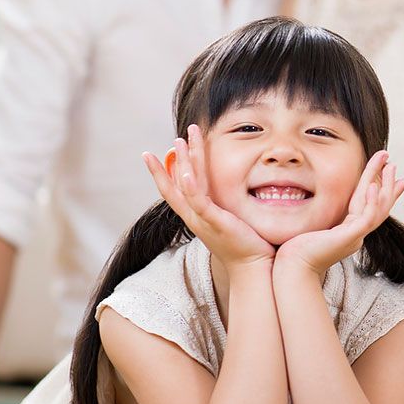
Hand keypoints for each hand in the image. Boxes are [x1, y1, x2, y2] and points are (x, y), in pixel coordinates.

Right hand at [143, 123, 274, 268]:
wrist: (252, 267)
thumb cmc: (245, 245)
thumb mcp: (229, 221)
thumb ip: (223, 207)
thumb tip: (228, 193)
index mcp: (197, 216)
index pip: (174, 191)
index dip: (162, 173)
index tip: (151, 155)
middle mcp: (194, 217)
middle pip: (176, 183)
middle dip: (175, 159)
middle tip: (175, 136)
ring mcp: (202, 219)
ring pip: (185, 186)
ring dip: (182, 161)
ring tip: (181, 140)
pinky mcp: (215, 221)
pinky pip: (198, 201)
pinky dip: (189, 186)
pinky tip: (185, 171)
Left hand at [276, 151, 403, 277]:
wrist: (294, 269)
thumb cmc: (297, 251)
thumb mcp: (315, 229)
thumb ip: (322, 220)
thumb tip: (316, 209)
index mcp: (350, 232)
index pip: (371, 208)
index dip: (384, 194)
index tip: (397, 179)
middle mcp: (357, 235)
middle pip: (380, 207)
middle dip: (388, 184)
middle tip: (393, 163)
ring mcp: (355, 237)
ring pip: (378, 210)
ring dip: (385, 186)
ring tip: (389, 166)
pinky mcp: (349, 238)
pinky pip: (367, 218)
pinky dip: (372, 202)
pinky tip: (372, 186)